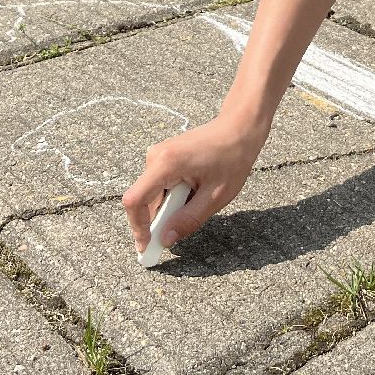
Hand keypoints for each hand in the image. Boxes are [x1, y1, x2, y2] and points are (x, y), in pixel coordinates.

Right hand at [122, 115, 266, 255]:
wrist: (239, 127)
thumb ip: (189, 219)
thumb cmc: (232, 157)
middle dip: (156, 221)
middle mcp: (156, 156)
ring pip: (152, 194)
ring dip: (168, 208)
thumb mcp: (216, 196)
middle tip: (174, 238)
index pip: (135, 200)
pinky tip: (195, 192)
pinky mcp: (163, 156)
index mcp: (166, 164)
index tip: (146, 248)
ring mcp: (158, 154)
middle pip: (142, 199)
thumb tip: (165, 239)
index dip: (137, 227)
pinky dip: (172, 197)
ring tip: (198, 202)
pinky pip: (159, 185)